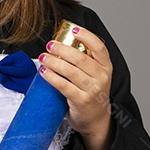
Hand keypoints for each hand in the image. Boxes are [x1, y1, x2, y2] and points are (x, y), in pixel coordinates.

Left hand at [39, 25, 115, 149]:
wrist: (96, 118)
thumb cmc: (91, 93)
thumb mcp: (95, 75)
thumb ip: (85, 61)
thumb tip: (62, 43)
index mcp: (106, 67)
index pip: (99, 47)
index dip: (86, 36)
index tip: (73, 30)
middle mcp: (102, 77)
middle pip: (80, 58)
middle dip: (62, 49)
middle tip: (49, 45)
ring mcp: (92, 90)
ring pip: (71, 71)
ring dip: (54, 61)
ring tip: (43, 57)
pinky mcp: (81, 101)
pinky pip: (64, 85)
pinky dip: (52, 77)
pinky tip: (44, 71)